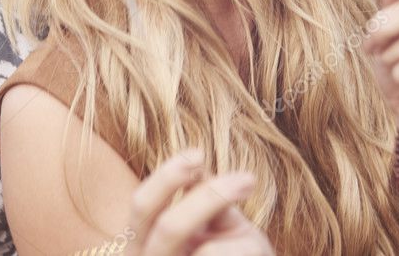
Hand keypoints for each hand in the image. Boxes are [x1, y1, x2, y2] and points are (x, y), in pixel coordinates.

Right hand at [122, 150, 272, 255]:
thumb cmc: (228, 253)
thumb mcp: (213, 225)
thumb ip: (201, 200)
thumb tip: (198, 167)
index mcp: (141, 244)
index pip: (142, 205)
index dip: (166, 178)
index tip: (199, 153)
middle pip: (169, 228)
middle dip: (210, 198)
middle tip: (249, 179)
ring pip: (209, 252)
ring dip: (243, 240)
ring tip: (257, 244)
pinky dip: (250, 254)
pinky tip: (253, 255)